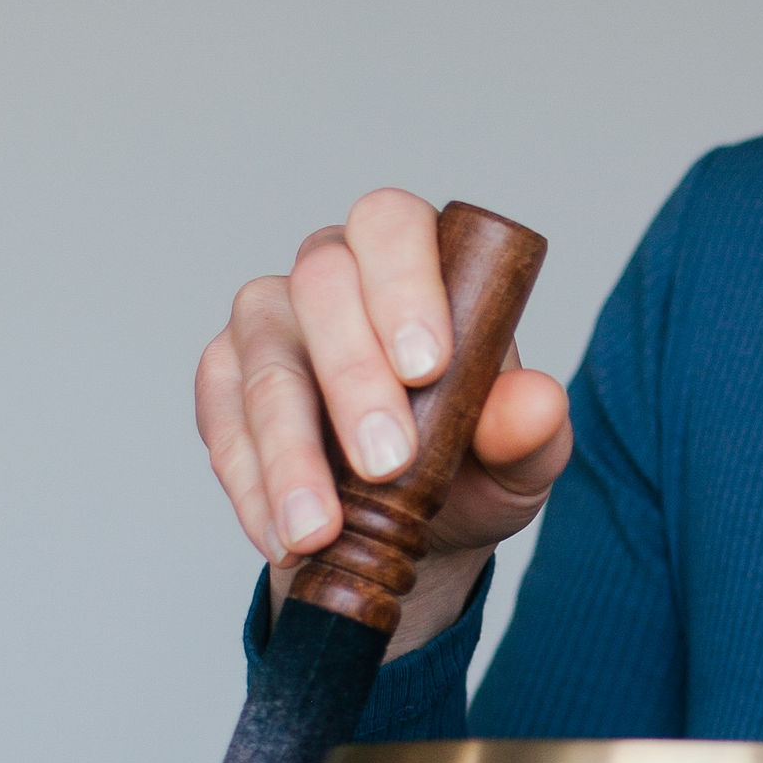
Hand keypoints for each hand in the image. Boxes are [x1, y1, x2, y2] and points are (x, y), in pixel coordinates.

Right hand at [196, 187, 571, 649]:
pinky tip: (283, 536)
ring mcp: (269, 324)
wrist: (414, 529)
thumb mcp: (518, 457)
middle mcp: (332, 272)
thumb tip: (538, 403)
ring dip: (290, 454)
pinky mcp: (223, 382)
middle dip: (353, 378)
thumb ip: (530, 429)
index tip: (429, 367)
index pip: (394, 226)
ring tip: (319, 530)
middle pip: (322, 285)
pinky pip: (224, 423)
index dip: (404, 284)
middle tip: (386, 465)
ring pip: (265, 364)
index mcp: (416, 257)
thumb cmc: (471, 463)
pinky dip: (254, 487)